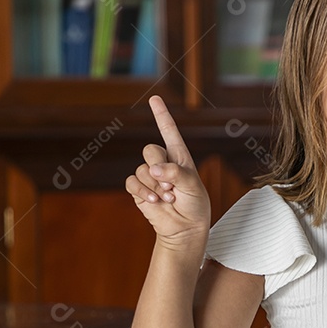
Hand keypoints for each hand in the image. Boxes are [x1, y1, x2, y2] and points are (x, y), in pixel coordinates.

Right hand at [125, 96, 211, 250]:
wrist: (185, 228)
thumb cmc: (194, 205)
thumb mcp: (193, 186)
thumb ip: (176, 173)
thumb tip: (154, 170)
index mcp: (179, 156)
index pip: (169, 131)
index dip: (161, 115)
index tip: (155, 99)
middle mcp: (163, 163)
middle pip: (150, 150)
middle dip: (160, 168)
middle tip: (173, 186)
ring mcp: (149, 176)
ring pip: (141, 169)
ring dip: (155, 186)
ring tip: (169, 198)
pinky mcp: (139, 190)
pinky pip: (132, 183)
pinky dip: (143, 192)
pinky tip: (155, 201)